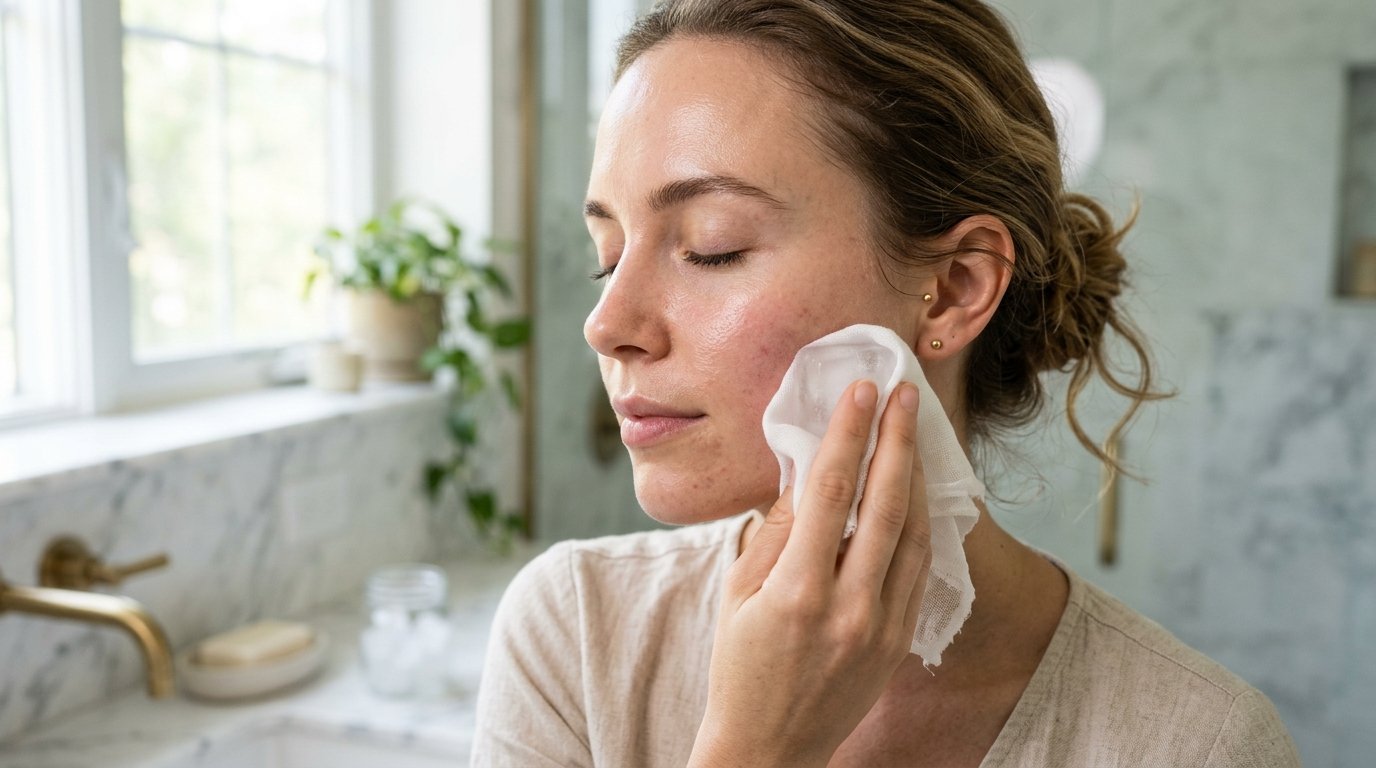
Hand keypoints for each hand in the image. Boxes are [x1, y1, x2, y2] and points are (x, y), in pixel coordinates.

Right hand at [688, 380, 932, 767]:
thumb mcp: (737, 593)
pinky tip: (913, 492)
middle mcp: (848, 608)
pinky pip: (918, 569)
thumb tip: (805, 470)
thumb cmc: (739, 666)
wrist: (769, 748)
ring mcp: (881, 628)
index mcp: (797, 592)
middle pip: (884, 505)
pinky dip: (919, 524)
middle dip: (897, 441)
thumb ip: (774, 531)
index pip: (830, 492)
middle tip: (905, 393)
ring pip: (913, 535)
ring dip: (916, 477)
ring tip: (914, 431)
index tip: (861, 391)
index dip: (848, 434)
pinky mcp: (899, 642)